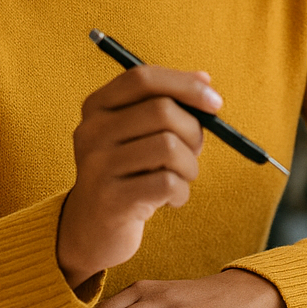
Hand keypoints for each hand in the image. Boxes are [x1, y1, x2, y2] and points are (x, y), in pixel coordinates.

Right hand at [55, 65, 219, 288]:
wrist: (91, 229)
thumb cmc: (129, 172)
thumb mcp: (139, 134)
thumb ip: (167, 103)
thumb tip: (205, 79)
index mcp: (97, 106)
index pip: (143, 78)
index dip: (185, 85)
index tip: (215, 102)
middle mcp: (91, 131)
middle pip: (162, 111)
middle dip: (193, 132)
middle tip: (193, 152)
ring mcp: (97, 166)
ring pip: (170, 147)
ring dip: (189, 166)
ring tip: (179, 179)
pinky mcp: (111, 200)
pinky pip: (168, 183)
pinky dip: (181, 193)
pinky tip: (170, 200)